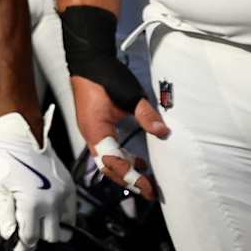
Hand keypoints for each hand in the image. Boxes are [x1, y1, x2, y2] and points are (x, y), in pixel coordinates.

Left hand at [0, 109, 75, 250]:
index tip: (19, 248)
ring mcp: (63, 194)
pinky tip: (48, 211)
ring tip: (37, 222)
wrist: (21, 133)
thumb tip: (9, 233)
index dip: (23, 246)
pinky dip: (62, 217)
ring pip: (64, 228)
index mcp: (31, 203)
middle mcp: (51, 201)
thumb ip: (5, 214)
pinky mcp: (70, 187)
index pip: (31, 237)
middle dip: (38, 238)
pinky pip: (72, 213)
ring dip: (51, 228)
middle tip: (26, 233)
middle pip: (51, 237)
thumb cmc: (6, 156)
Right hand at [62, 4, 166, 200]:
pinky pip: (107, 150)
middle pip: (107, 166)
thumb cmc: (105, 76)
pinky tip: (137, 158)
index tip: (149, 189)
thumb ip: (145, 115)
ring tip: (145, 177)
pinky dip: (121, 158)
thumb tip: (163, 132)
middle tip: (149, 191)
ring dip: (125, 170)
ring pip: (106, 159)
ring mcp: (91, 131)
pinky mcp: (95, 126)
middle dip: (127, 180)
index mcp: (96, 130)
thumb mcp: (129, 95)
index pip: (113, 162)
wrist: (87, 59)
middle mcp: (90, 135)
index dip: (131, 177)